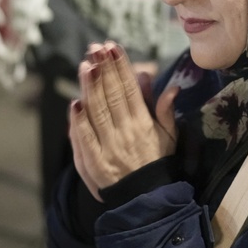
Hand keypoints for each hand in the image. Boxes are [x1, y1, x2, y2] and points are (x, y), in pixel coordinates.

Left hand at [69, 42, 177, 200]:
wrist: (146, 200)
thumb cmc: (156, 162)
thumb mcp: (169, 137)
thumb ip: (165, 111)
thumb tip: (172, 86)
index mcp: (144, 124)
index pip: (130, 89)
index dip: (121, 67)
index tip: (113, 47)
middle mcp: (126, 132)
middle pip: (113, 95)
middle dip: (104, 69)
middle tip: (96, 47)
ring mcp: (109, 147)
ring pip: (98, 112)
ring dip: (91, 87)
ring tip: (86, 65)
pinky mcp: (94, 162)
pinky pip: (85, 139)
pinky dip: (79, 122)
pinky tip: (75, 103)